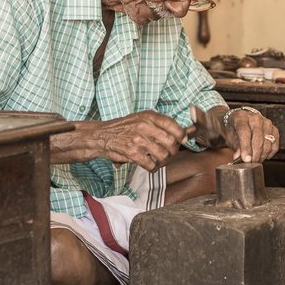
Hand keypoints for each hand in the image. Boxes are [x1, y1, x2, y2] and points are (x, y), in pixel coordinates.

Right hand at [51, 110, 188, 171]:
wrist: (101, 136)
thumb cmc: (123, 128)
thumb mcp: (141, 118)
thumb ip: (159, 124)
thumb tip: (183, 134)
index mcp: (149, 116)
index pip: (173, 126)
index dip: (181, 136)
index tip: (181, 141)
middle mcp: (144, 126)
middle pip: (171, 143)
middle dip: (173, 151)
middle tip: (168, 153)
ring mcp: (138, 140)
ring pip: (163, 155)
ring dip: (163, 161)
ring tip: (158, 160)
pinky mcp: (132, 153)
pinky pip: (151, 164)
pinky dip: (153, 168)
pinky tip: (149, 165)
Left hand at [222, 107, 278, 162]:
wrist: (239, 123)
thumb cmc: (234, 130)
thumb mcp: (230, 137)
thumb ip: (236, 147)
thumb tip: (239, 158)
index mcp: (241, 117)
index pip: (245, 132)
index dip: (246, 147)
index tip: (246, 159)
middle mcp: (255, 118)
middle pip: (258, 139)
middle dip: (255, 154)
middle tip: (251, 163)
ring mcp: (266, 122)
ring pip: (268, 143)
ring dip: (262, 155)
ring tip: (256, 160)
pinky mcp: (274, 129)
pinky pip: (275, 144)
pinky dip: (270, 153)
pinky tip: (263, 156)